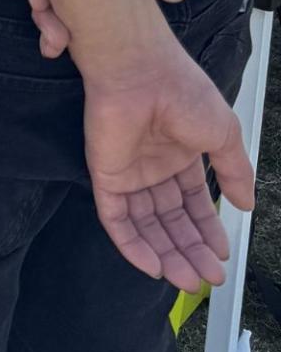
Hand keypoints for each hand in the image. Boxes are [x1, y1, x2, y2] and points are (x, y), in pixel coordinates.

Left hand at [82, 32, 253, 290]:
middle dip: (190, 249)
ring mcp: (127, 171)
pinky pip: (114, 218)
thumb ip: (234, 172)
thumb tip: (247, 204)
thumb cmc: (182, 92)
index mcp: (179, 153)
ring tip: (188, 280)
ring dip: (166, 254)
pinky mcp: (104, 175)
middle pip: (170, 218)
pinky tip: (152, 267)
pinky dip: (131, 245)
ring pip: (145, 224)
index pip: (192, 201)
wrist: (140, 71)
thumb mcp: (224, 134)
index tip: (222, 254)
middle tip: (209, 278)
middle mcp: (152, 165)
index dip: (206, 228)